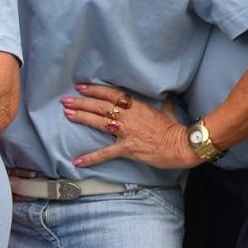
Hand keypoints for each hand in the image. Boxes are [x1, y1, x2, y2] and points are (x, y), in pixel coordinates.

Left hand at [64, 83, 196, 168]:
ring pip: (99, 122)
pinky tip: (77, 161)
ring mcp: (126, 132)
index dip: (95, 90)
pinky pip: (105, 153)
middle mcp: (128, 116)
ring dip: (82, 117)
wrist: (182, 145)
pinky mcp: (126, 148)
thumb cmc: (175, 128)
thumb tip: (168, 96)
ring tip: (67, 114)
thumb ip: (163, 104)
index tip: (81, 87)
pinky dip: (91, 158)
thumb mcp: (168, 111)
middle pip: (100, 106)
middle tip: (66, 100)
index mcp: (136, 106)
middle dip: (82, 102)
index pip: (111, 94)